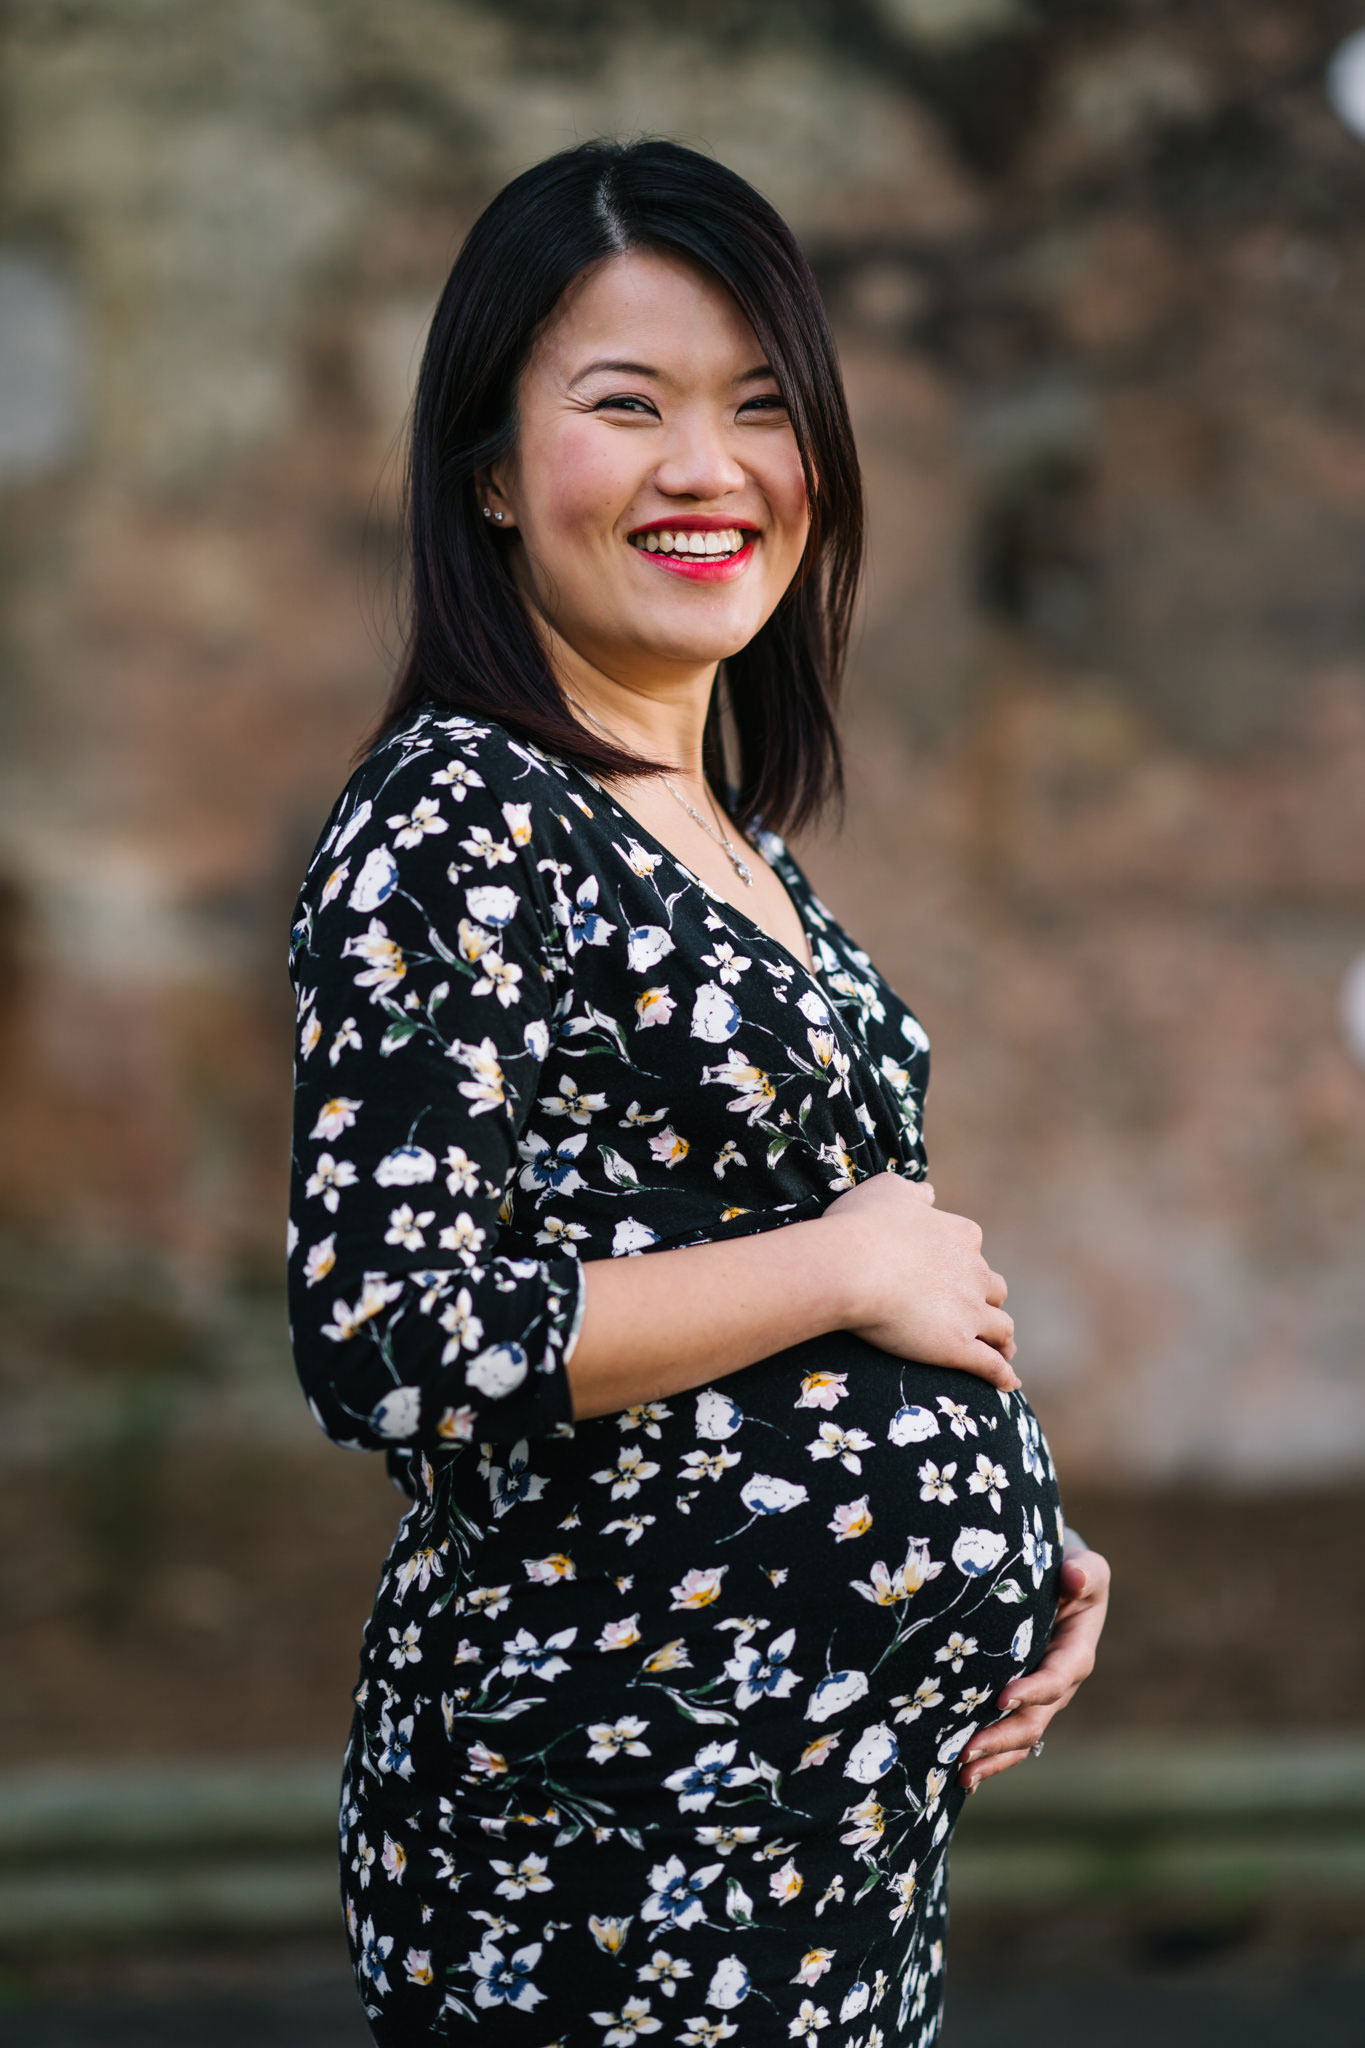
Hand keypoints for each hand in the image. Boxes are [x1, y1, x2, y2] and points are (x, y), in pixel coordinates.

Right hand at [819, 1170, 1018, 1389]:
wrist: (853, 1266)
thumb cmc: (862, 1225)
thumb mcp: (887, 1189)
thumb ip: (913, 1193)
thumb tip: (929, 1194)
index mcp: (960, 1235)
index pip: (972, 1247)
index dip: (963, 1261)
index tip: (953, 1271)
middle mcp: (974, 1271)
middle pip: (994, 1289)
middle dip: (989, 1301)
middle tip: (979, 1315)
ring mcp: (970, 1311)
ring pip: (1002, 1328)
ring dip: (1003, 1340)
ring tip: (1004, 1352)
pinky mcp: (959, 1346)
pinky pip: (992, 1365)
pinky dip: (1003, 1375)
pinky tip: (1008, 1384)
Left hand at [956, 1543, 1111, 1790]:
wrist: (1055, 1583)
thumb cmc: (1069, 1570)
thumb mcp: (1084, 1564)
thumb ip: (1083, 1570)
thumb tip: (1073, 1577)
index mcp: (1076, 1653)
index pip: (1057, 1677)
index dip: (1034, 1690)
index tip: (1001, 1697)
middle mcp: (1059, 1684)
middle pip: (1035, 1719)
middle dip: (1002, 1737)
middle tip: (966, 1749)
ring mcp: (1040, 1699)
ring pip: (1021, 1738)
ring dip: (993, 1758)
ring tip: (961, 1774)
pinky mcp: (1021, 1704)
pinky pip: (1009, 1738)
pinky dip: (990, 1758)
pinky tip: (961, 1778)